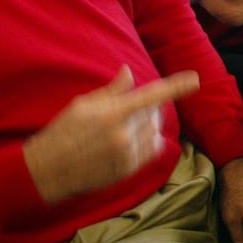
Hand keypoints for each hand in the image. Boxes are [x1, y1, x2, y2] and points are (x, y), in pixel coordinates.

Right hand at [22, 67, 199, 203]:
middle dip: (150, 106)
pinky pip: (151, 150)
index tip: (194, 80)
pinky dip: (150, 140)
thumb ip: (111, 90)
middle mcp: (124, 135)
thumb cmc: (62, 133)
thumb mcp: (82, 105)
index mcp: (112, 114)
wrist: (48, 171)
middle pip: (154, 113)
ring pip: (154, 132)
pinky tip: (136, 137)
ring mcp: (128, 154)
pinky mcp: (128, 170)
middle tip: (134, 106)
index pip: (151, 95)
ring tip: (129, 122)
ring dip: (150, 123)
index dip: (175, 86)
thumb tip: (128, 71)